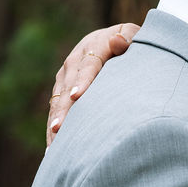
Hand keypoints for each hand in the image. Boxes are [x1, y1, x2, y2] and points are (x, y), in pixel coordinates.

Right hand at [46, 22, 141, 145]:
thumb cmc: (133, 43)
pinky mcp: (61, 88)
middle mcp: (75, 60)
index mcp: (94, 45)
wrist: (116, 38)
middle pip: (68, 87)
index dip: (83, 81)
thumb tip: (117, 41)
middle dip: (63, 109)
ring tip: (54, 144)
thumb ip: (128, 40)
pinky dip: (53, 128)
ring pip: (58, 100)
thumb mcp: (135, 37)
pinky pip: (55, 109)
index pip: (88, 65)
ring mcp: (66, 74)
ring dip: (55, 121)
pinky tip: (53, 149)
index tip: (78, 97)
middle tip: (59, 129)